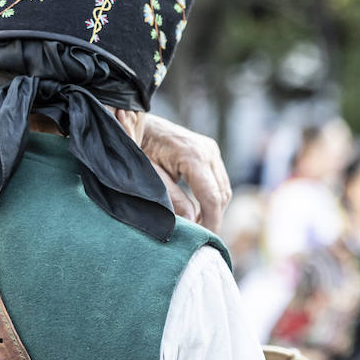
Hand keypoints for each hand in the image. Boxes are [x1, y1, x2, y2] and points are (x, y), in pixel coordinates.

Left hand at [141, 114, 231, 232]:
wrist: (135, 120)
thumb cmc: (138, 147)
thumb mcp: (150, 177)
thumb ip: (172, 200)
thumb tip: (191, 223)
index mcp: (194, 156)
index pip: (212, 197)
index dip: (212, 221)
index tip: (207, 240)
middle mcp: (208, 151)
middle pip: (222, 193)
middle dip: (214, 217)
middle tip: (201, 237)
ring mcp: (211, 149)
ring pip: (223, 188)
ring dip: (214, 208)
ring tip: (199, 225)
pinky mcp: (209, 151)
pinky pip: (218, 180)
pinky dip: (212, 197)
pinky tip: (198, 209)